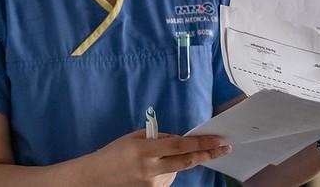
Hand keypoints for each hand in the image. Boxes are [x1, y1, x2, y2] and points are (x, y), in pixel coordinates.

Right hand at [87, 130, 231, 186]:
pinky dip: (166, 170)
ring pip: (177, 169)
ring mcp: (154, 184)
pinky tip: (149, 169)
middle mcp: (151, 169)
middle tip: (223, 148)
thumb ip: (157, 137)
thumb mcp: (133, 138)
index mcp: (145, 150)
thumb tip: (179, 139)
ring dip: (176, 161)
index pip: (179, 145)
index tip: (217, 139)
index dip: (201, 143)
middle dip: (208, 154)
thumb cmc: (113, 154)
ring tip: (154, 159)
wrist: (96, 178)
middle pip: (187, 161)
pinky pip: (168, 178)